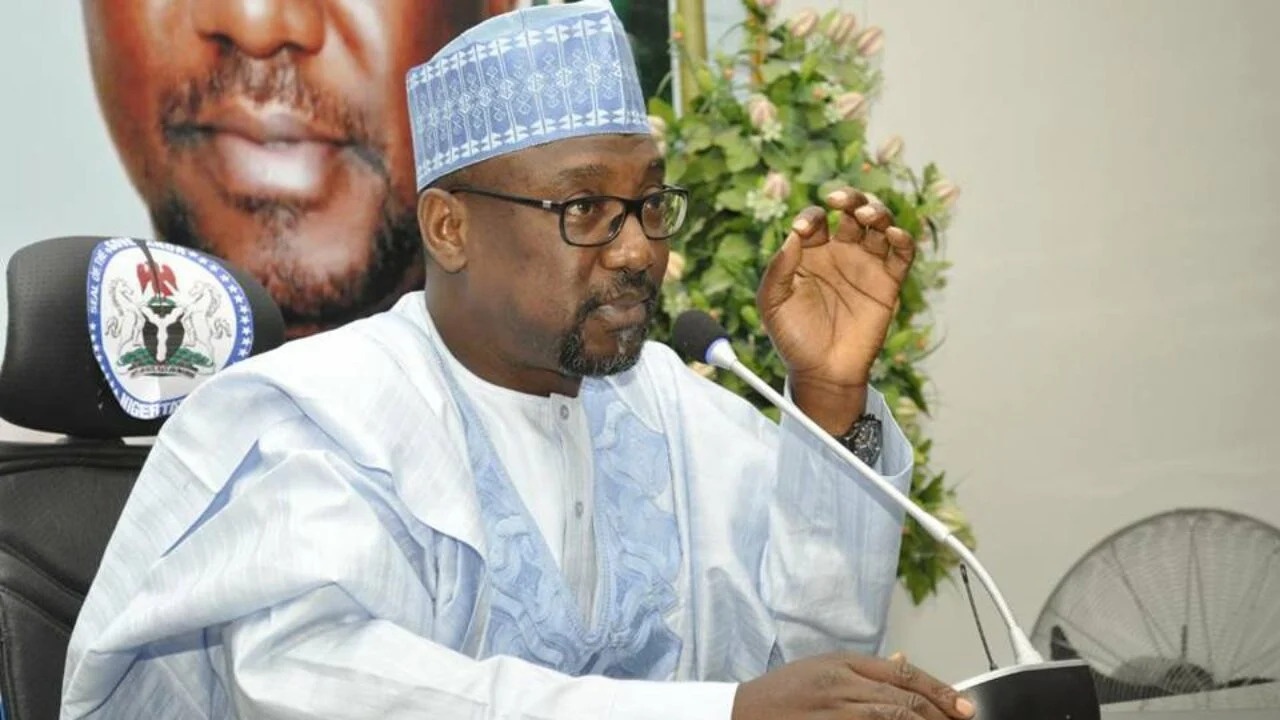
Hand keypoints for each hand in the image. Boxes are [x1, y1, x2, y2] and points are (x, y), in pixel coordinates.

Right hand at [731, 652, 973, 719]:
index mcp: (844, 663)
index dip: (938, 689)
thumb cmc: (782, 691)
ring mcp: (835, 710)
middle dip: (939, 711)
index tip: (963, 704)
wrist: (743, 711)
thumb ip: (863, 669)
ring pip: (891, 716)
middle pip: (902, 697)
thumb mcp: (823, 667)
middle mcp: (842, 684)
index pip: (903, 672)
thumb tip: (902, 662)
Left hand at [756, 189, 914, 432]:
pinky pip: (901, 253)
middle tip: (840, 200)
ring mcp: (865, 265)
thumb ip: (778, 269)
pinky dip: (902, 239)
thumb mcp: (773, 303)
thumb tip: (793, 235)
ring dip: (876, 211)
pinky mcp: (888, 282)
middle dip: (849, 198)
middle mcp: (840, 252)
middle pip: (851, 210)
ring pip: (878, 224)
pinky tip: (891, 234)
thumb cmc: (794, 338)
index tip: (802, 230)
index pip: (816, 220)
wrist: (822, 371)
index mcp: (810, 252)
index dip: (811, 217)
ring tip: (866, 215)